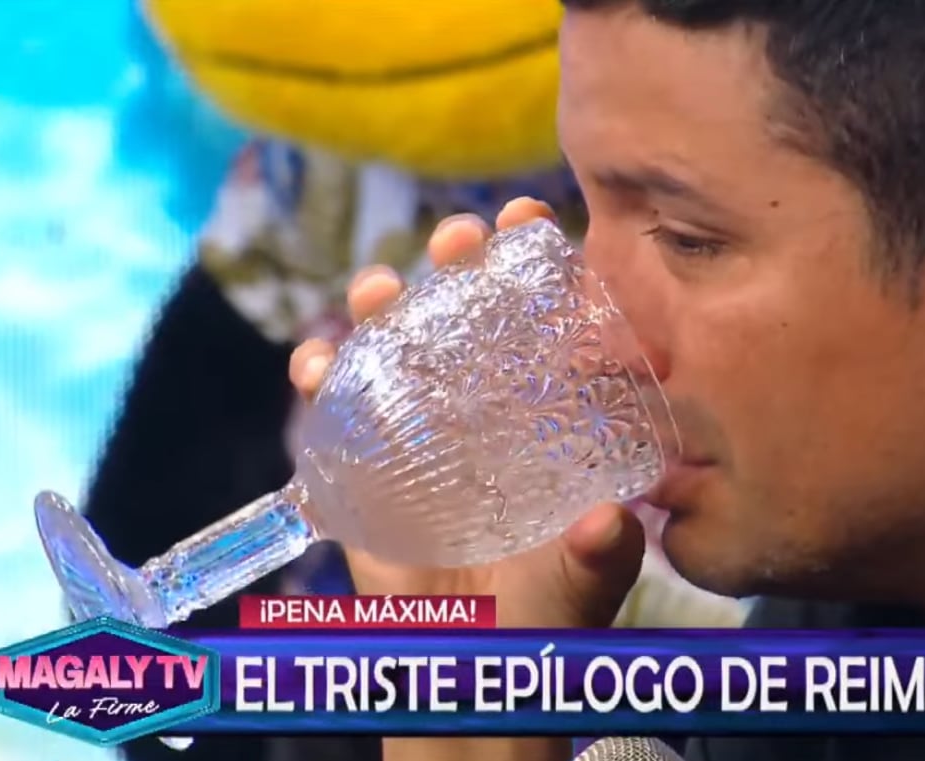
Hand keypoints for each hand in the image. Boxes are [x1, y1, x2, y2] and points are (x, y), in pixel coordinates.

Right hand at [288, 198, 645, 629]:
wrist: (471, 663)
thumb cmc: (544, 611)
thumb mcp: (586, 576)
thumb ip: (603, 550)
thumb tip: (607, 520)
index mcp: (541, 411)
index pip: (540, 319)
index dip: (533, 264)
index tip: (530, 220)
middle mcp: (481, 406)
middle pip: (462, 312)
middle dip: (453, 262)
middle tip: (456, 242)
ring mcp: (418, 430)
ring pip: (392, 344)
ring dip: (378, 304)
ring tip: (377, 290)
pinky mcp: (362, 464)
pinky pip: (332, 408)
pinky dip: (318, 376)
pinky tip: (317, 362)